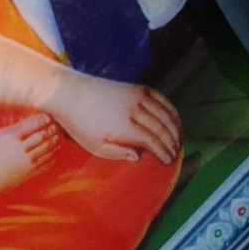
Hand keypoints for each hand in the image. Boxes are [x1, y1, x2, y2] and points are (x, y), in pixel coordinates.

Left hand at [48, 73, 180, 165]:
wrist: (69, 93)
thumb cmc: (80, 124)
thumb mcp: (95, 146)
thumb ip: (118, 153)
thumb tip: (139, 156)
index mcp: (124, 127)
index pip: (153, 142)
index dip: (164, 152)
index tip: (168, 161)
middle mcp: (134, 110)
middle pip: (162, 128)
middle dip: (172, 142)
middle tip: (175, 154)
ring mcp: (137, 96)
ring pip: (165, 113)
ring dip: (175, 127)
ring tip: (179, 140)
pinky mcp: (136, 88)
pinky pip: (161, 98)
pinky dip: (170, 109)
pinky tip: (174, 119)